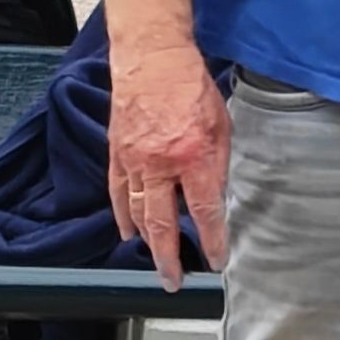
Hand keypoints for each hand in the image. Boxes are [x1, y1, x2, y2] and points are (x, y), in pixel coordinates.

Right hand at [109, 42, 229, 290]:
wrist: (152, 58)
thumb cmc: (191, 87)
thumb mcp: (223, 126)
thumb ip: (219, 166)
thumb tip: (217, 199)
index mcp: (193, 156)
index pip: (203, 210)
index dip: (211, 240)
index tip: (216, 260)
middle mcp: (160, 164)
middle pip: (161, 223)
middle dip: (168, 257)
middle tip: (174, 281)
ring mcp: (133, 160)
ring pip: (137, 212)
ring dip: (147, 242)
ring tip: (156, 263)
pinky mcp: (117, 153)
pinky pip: (118, 193)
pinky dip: (122, 216)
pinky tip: (128, 232)